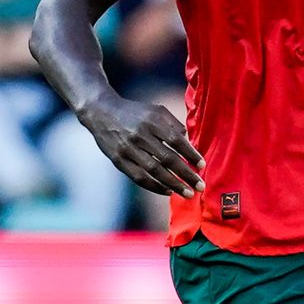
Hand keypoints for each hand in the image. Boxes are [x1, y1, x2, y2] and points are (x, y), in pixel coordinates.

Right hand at [80, 92, 202, 197]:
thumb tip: (189, 142)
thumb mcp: (155, 110)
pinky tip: (168, 191)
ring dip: (173, 184)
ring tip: (187, 194)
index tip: (201, 165)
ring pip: (154, 171)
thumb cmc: (134, 112)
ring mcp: (128, 149)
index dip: (190, 154)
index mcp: (152, 121)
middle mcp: (140, 136)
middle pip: (168, 159)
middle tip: (200, 186)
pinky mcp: (119, 161)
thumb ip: (173, 123)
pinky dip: (155, 186)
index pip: (176, 141)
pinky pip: (139, 178)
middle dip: (186, 174)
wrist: (101, 112)